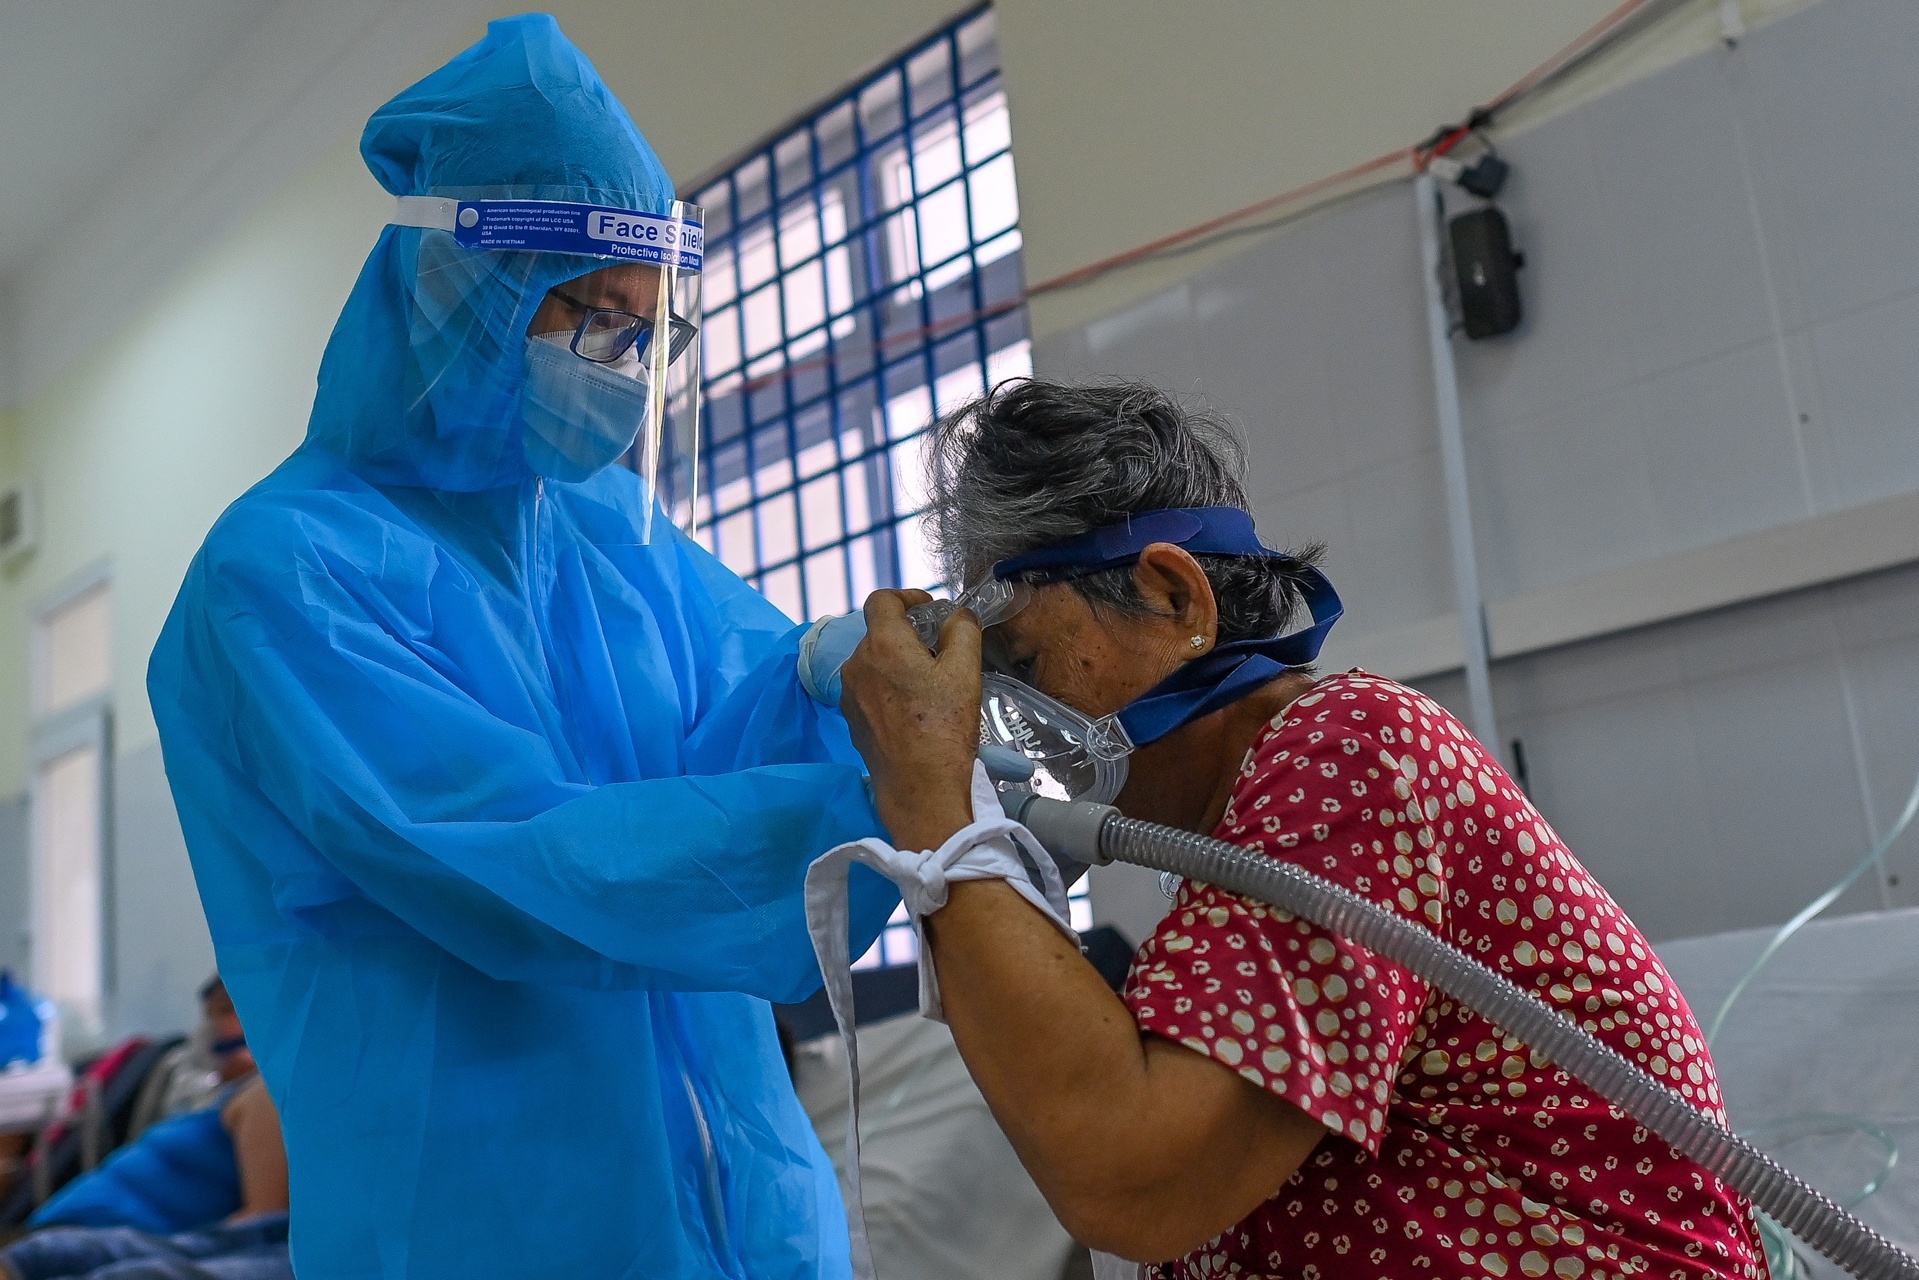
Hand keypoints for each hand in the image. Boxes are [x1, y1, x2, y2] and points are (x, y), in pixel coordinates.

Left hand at [838, 589, 982, 850]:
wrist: (920, 789)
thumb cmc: (944, 727)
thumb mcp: (965, 671)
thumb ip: (962, 630)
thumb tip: (956, 616)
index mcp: (882, 644)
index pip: (882, 599)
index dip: (907, 596)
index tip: (928, 607)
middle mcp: (856, 664)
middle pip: (879, 632)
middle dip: (908, 634)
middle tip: (940, 650)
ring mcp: (849, 694)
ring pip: (874, 662)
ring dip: (898, 662)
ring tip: (930, 683)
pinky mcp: (851, 720)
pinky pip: (869, 689)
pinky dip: (889, 687)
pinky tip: (914, 709)